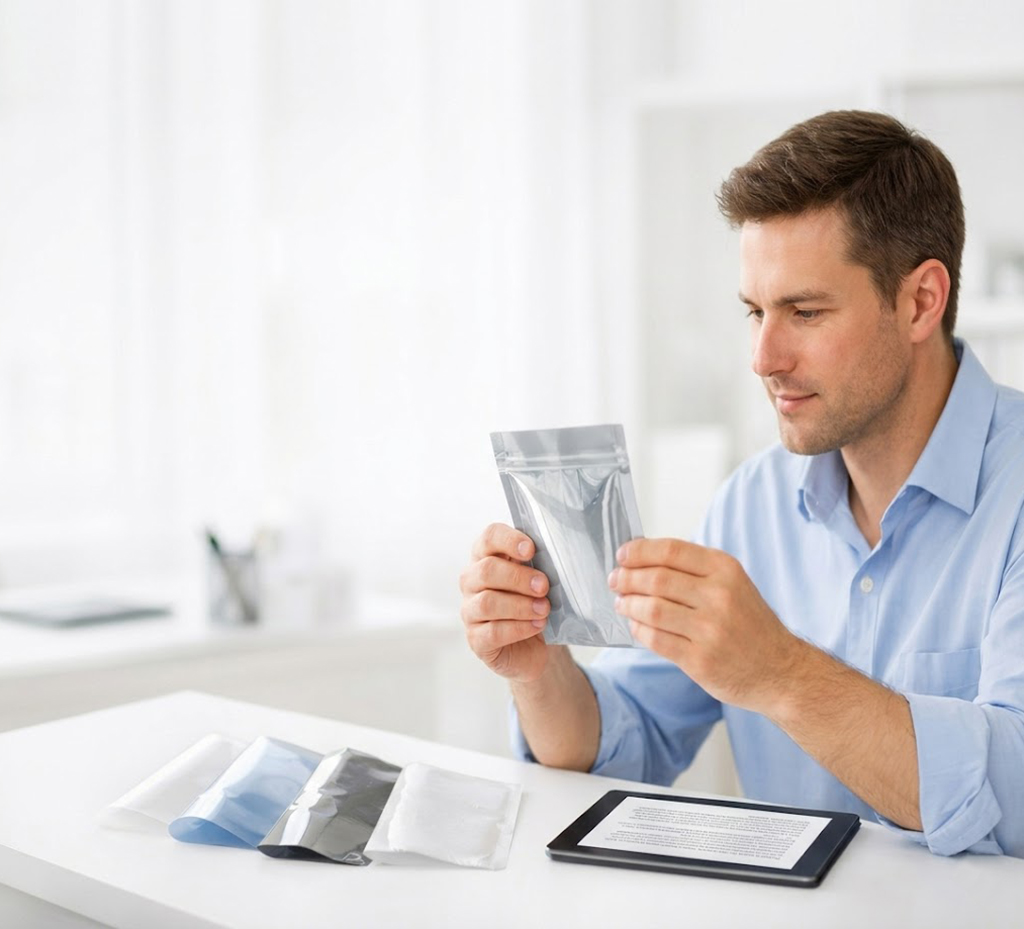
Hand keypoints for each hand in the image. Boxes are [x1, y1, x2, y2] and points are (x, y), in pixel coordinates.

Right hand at [459, 523, 552, 682]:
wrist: (538, 644)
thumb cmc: (536, 603)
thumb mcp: (541, 580)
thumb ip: (541, 565)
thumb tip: (557, 556)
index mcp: (487, 557)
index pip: (489, 538)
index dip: (508, 540)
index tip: (530, 550)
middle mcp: (472, 581)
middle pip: (486, 570)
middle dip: (518, 577)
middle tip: (543, 586)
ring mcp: (470, 611)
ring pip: (487, 602)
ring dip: (520, 605)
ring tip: (544, 609)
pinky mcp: (476, 639)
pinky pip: (493, 632)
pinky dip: (518, 628)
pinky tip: (536, 626)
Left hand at [608, 538, 801, 713]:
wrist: (779, 670)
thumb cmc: (749, 623)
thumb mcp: (733, 584)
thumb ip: (694, 570)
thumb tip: (642, 558)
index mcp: (726, 571)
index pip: (672, 551)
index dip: (640, 551)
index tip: (623, 555)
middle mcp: (719, 597)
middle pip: (657, 580)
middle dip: (627, 578)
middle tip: (615, 580)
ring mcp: (710, 630)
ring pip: (652, 610)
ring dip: (628, 604)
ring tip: (621, 603)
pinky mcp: (700, 661)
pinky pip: (656, 640)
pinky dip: (639, 630)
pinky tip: (636, 625)